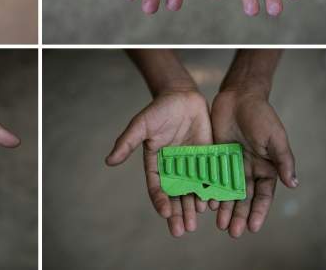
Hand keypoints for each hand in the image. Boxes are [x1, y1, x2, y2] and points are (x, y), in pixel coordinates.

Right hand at [105, 88, 212, 236]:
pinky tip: (216, 201)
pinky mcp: (207, 157)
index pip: (157, 188)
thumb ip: (128, 142)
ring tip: (198, 219)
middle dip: (179, 213)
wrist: (182, 96)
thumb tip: (109, 160)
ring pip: (193, 191)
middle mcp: (174, 169)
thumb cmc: (159, 110)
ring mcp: (191, 165)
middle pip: (176, 196)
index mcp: (156, 165)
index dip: (161, 201)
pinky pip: (209, 177)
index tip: (165, 213)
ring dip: (195, 206)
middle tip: (184, 230)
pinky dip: (212, 190)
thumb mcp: (141, 124)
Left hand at [209, 87, 296, 236]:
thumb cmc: (261, 115)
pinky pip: (213, 180)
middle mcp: (249, 170)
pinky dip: (211, 193)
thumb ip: (283, 160)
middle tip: (233, 232)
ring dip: (226, 210)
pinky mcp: (216, 159)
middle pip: (245, 199)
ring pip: (228, 193)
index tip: (253, 227)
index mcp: (267, 168)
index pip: (264, 195)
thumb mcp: (275, 138)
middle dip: (240, 216)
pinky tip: (208, 205)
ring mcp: (231, 166)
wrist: (238, 96)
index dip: (259, 212)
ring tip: (220, 225)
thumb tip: (294, 184)